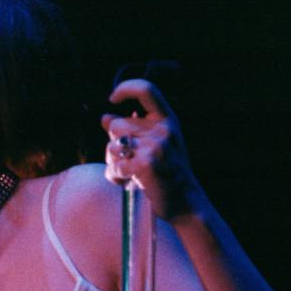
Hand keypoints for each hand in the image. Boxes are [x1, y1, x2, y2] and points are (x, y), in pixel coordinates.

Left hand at [101, 79, 201, 218]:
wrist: (186, 202)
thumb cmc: (168, 174)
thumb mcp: (157, 146)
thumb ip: (133, 130)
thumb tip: (104, 117)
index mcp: (168, 121)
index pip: (146, 90)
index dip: (126, 88)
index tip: (113, 98)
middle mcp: (163, 130)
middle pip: (116, 125)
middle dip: (113, 143)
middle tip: (125, 159)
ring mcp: (155, 147)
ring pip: (111, 145)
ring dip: (112, 162)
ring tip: (127, 172)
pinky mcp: (145, 165)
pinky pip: (115, 166)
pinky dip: (115, 177)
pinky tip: (126, 182)